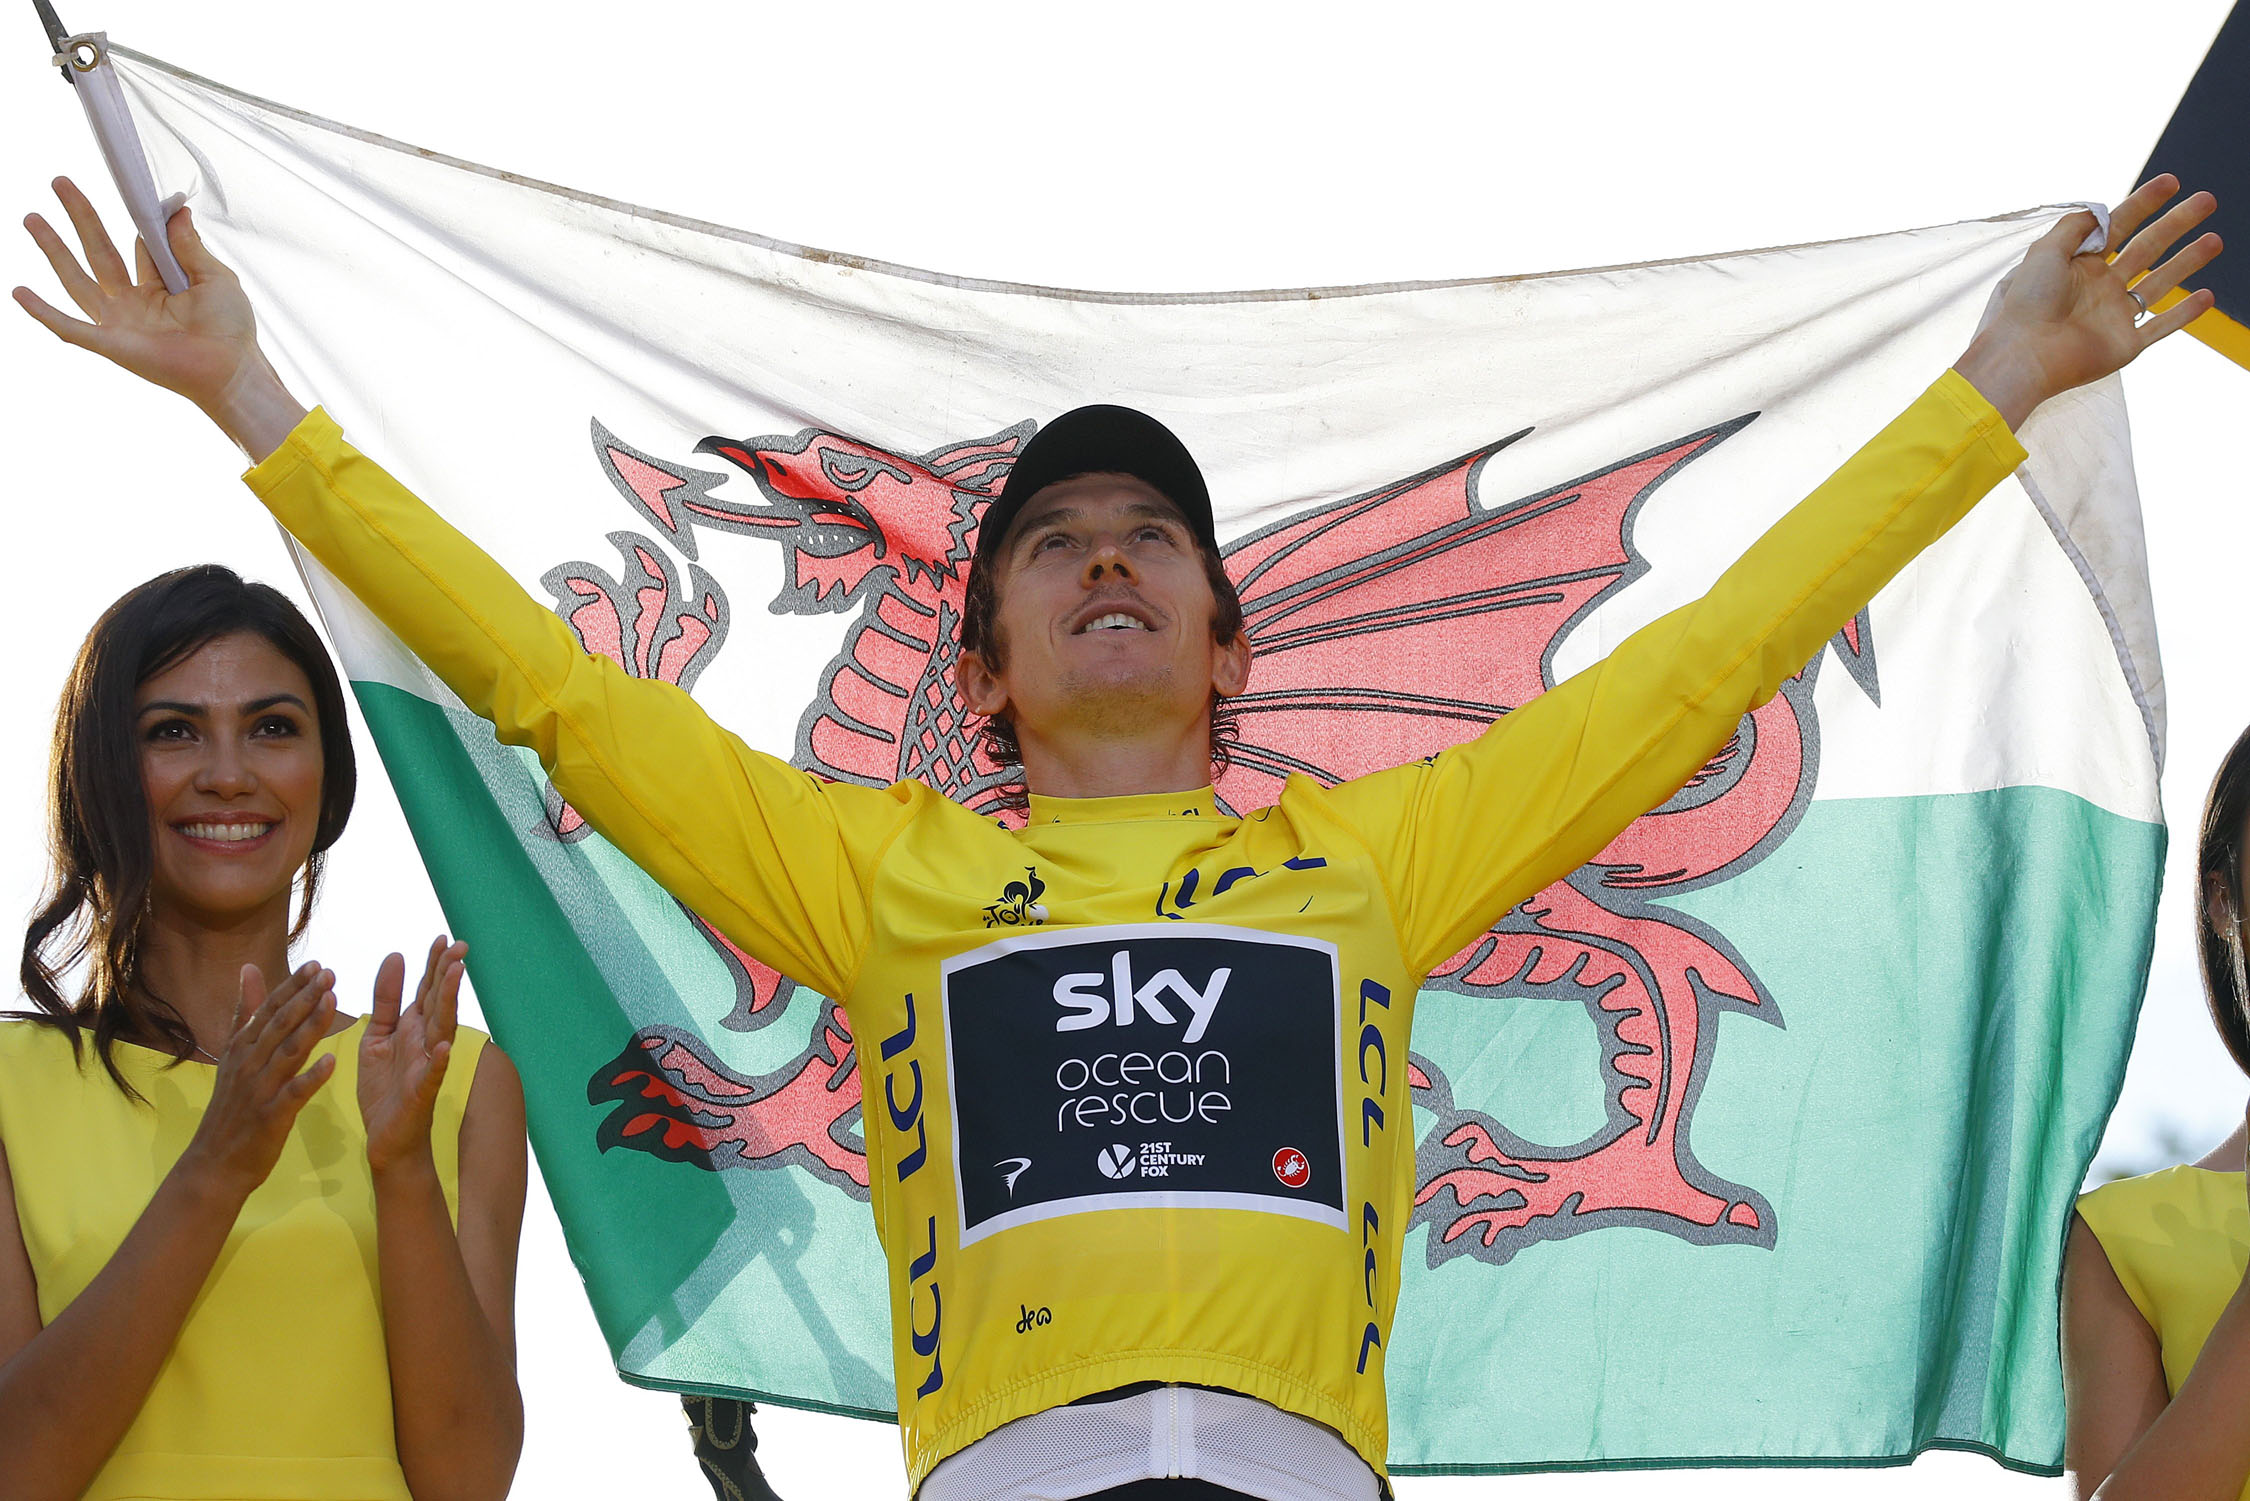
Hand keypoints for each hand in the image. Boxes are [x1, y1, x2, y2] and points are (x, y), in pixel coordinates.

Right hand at [13, 177, 305, 458]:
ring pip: (77, 279)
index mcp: (160, 285)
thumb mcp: (215, 279)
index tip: (136, 193)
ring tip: (31, 218)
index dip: (141, 222)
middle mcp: (135, 300)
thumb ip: (190, 247)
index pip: (140, 246)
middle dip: (80, 217)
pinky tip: (19, 292)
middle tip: (60, 183)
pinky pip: (70, 327)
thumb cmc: (230, 330)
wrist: (231, 371)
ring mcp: (119, 321)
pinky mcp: (111, 343)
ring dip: (53, 249)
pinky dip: (43, 311)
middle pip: (99, 250)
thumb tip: (178, 210)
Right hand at [178, 961, 338, 1197]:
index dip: (292, 986)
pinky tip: (331, 1062)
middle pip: (279, 1024)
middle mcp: (248, 1063)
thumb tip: (248, 969)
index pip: (268, 1010)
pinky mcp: (270, 1116)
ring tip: (332, 1001)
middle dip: (305, 996)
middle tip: (330, 973)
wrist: (214, 1163)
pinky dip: (311, 1077)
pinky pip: (293, 1093)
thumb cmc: (231, 1107)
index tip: (316, 964)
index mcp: (242, 1048)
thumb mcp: (233, 1055)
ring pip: (288, 1051)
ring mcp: (258, 1089)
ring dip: (310, 1025)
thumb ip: (244, 1013)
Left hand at [359, 937, 467, 1175]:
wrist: (387, 1140)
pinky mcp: (420, 1092)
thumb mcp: (376, 1037)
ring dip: (448, 1003)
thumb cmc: (385, 1090)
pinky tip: (444, 1046)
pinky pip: (431, 1074)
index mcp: (411, 1028)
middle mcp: (424, 1041)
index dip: (434, 964)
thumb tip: (394, 956)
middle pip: (438, 1002)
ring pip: (440, 1028)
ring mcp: (425, 1065)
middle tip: (458, 946)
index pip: (426, 990)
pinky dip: (438, 1060)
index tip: (442, 938)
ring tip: (455, 976)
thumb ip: (385, 1000)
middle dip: (447, 974)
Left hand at [1955, 176, 2220, 427]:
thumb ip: (2074, 227)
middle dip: (2177, 224)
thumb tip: (2098, 211)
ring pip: (2160, 283)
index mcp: (2079, 265)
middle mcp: (2100, 288)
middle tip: (2206, 200)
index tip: (2170, 182)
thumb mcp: (2044, 252)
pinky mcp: (2125, 345)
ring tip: (2215, 240)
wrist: (2025, 355)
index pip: (2119, 227)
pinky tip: (2207, 296)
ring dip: (2188, 261)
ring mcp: (2114, 316)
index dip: (2144, 203)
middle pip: (2147, 248)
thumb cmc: (2027, 303)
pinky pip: (2161, 327)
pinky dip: (2185, 313)